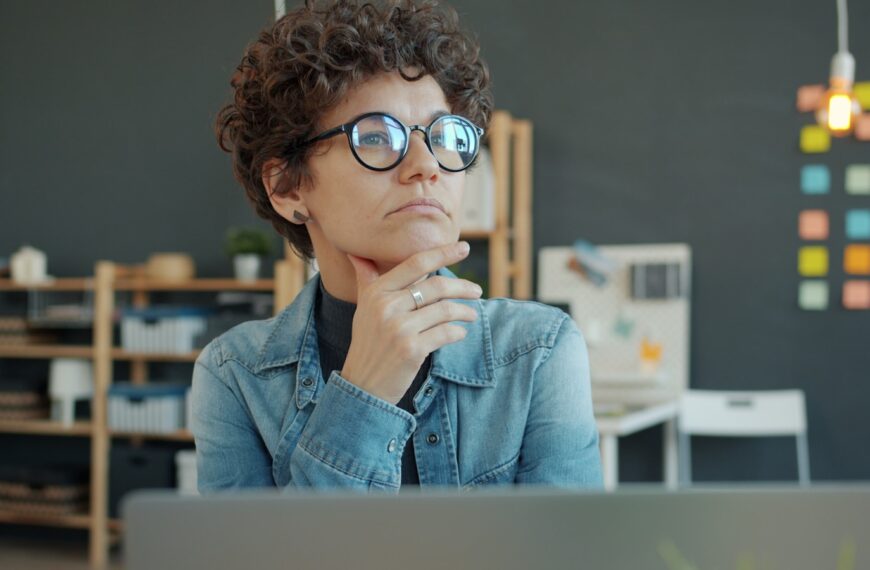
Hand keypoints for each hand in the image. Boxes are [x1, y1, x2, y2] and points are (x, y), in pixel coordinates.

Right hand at [341, 241, 482, 404]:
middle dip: (463, 287)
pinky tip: (461, 333)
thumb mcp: (363, 309)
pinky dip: (458, 332)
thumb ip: (366, 280)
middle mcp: (386, 307)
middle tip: (477, 291)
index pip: (416, 264)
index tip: (464, 247)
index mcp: (376, 293)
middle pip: (436, 286)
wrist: (363, 385)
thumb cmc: (367, 344)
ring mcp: (399, 329)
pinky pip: (446, 333)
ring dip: (465, 312)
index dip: (443, 253)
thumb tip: (356, 255)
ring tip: (472, 314)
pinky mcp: (412, 349)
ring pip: (445, 310)